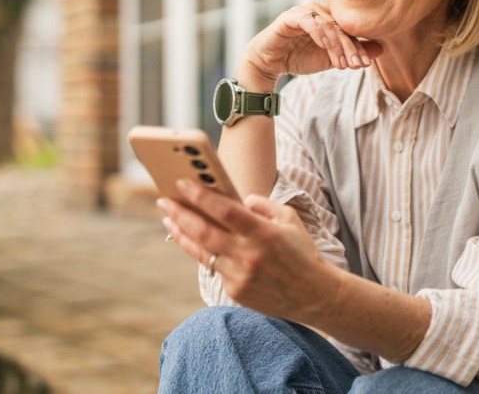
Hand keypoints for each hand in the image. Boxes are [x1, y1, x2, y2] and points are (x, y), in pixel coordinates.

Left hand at [157, 180, 341, 320]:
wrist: (315, 295)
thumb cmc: (302, 252)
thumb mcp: (289, 219)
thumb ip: (263, 205)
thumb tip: (237, 199)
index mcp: (264, 233)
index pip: (226, 210)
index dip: (201, 196)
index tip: (182, 183)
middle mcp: (249, 255)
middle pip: (204, 231)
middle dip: (180, 213)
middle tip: (163, 201)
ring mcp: (240, 276)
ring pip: (202, 251)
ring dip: (181, 234)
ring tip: (168, 218)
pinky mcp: (236, 291)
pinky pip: (214, 267)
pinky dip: (202, 252)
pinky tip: (191, 240)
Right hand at [241, 4, 383, 84]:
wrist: (270, 64)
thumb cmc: (299, 57)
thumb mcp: (331, 58)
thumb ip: (352, 53)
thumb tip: (381, 49)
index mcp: (329, 17)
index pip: (349, 30)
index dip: (359, 47)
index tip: (366, 65)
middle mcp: (318, 10)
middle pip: (341, 27)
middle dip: (351, 47)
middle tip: (358, 65)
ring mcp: (304, 11)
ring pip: (328, 24)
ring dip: (337, 45)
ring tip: (342, 64)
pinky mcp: (290, 17)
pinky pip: (309, 21)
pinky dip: (319, 34)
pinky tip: (325, 47)